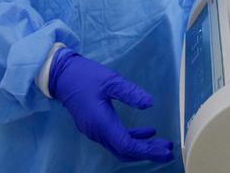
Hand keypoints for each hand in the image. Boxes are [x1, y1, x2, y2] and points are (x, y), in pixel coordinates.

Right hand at [49, 48, 173, 162]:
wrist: (61, 76)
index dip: (147, 149)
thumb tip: (149, 103)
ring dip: (141, 147)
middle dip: (147, 153)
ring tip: (161, 143)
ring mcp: (95, 131)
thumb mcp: (110, 80)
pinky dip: (131, 138)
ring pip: (120, 147)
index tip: (165, 150)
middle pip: (125, 151)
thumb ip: (130, 93)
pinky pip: (115, 139)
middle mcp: (98, 132)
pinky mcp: (95, 126)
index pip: (127, 145)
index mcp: (102, 123)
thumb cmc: (86, 76)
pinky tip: (147, 131)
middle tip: (168, 152)